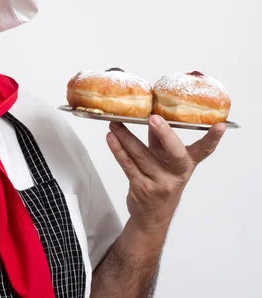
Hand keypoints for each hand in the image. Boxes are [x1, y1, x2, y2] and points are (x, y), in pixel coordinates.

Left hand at [106, 115, 225, 231]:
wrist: (152, 217)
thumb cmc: (160, 181)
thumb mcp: (166, 162)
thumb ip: (160, 141)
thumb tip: (151, 114)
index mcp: (186, 165)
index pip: (204, 150)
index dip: (213, 138)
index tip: (220, 125)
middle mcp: (177, 174)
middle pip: (174, 153)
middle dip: (164, 134)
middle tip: (153, 118)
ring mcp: (160, 182)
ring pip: (142, 155)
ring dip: (126, 137)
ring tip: (115, 122)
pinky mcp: (141, 187)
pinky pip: (128, 165)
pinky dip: (118, 150)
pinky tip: (111, 137)